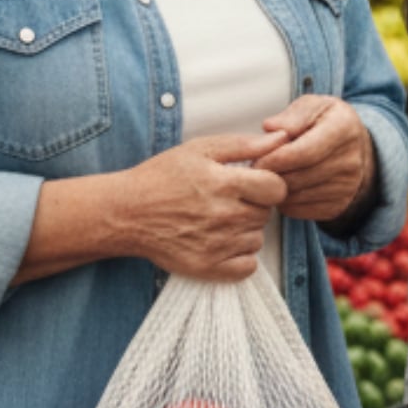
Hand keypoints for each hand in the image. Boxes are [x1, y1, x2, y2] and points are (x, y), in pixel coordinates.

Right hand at [125, 131, 290, 281]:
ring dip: (246, 230)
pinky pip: (247, 266)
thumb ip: (244, 145)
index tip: (253, 183)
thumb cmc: (161, 177)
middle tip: (229, 200)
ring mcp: (216, 245)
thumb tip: (281, 139)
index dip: (268, 183)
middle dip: (253, 205)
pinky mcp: (207, 268)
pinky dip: (240, 256)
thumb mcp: (200, 149)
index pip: (277, 189)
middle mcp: (224, 217)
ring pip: (257, 239)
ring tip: (220, 219)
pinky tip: (223, 242)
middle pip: (266, 213)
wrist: (126, 213)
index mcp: (224, 184)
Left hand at [255, 96, 373, 221]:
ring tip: (269, 176)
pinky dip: (284, 202)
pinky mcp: (339, 205)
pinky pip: (300, 210)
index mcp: (344, 128)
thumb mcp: (312, 106)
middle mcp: (351, 160)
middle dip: (271, 175)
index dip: (275, 159)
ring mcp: (347, 186)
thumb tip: (270, 128)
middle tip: (256, 170)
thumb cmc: (325, 122)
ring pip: (296, 196)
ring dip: (275, 189)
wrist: (352, 146)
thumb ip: (292, 115)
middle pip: (299, 177)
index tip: (256, 160)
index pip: (304, 152)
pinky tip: (283, 187)